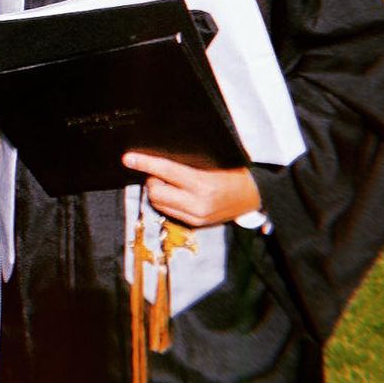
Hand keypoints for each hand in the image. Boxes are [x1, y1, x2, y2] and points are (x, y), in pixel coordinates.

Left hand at [121, 153, 260, 227]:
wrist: (255, 195)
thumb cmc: (235, 171)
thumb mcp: (213, 162)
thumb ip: (187, 164)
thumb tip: (160, 160)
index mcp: (203, 184)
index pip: (166, 171)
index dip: (145, 163)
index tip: (128, 158)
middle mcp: (197, 204)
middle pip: (156, 193)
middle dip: (151, 180)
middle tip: (158, 172)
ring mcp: (196, 217)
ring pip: (159, 204)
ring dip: (158, 191)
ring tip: (170, 182)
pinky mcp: (196, 224)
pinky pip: (169, 212)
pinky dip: (167, 201)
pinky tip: (177, 193)